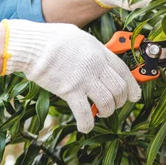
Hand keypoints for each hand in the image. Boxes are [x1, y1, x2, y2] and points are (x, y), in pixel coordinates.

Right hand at [4, 20, 140, 132]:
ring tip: (100, 113)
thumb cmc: (50, 38)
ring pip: (107, 102)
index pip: (124, 71)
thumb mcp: (79, 37)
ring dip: (107, 111)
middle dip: (120, 101)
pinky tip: (85, 127)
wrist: (31, 45)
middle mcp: (96, 66)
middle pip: (119, 89)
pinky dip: (87, 123)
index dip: (132, 86)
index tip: (134, 96)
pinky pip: (84, 113)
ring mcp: (84, 79)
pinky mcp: (70, 91)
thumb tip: (98, 56)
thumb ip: (92, 49)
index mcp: (100, 52)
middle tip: (113, 105)